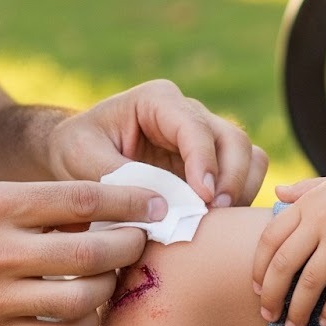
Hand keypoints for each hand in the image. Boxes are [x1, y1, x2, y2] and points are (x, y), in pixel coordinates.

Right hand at [0, 179, 162, 325]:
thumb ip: (40, 204)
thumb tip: (110, 211)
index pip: (80, 200)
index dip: (128, 202)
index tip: (156, 204)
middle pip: (88, 254)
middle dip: (130, 247)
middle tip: (144, 241)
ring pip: (80, 301)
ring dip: (110, 287)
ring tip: (115, 274)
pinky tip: (89, 309)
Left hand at [46, 79, 267, 206]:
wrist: (77, 155)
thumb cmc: (77, 149)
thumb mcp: (82, 158)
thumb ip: (118, 178)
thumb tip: (161, 207)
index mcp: (157, 101)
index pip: (194, 126)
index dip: (204, 160)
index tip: (202, 197)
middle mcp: (189, 114)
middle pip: (233, 139)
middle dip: (231, 177)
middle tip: (213, 214)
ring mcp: (205, 140)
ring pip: (248, 156)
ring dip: (241, 189)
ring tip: (218, 222)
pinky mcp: (211, 166)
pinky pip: (244, 177)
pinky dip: (240, 199)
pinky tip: (217, 225)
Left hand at [252, 167, 325, 325]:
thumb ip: (304, 189)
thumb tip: (277, 192)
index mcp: (308, 203)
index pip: (270, 239)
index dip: (259, 268)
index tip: (257, 290)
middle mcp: (320, 219)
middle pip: (284, 264)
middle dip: (272, 295)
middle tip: (268, 316)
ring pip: (311, 281)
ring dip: (299, 310)